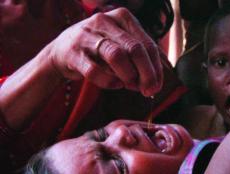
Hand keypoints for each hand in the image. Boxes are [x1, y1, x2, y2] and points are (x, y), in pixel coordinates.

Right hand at [48, 8, 162, 95]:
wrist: (62, 50)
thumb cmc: (100, 50)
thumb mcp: (122, 46)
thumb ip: (140, 59)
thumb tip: (155, 82)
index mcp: (123, 18)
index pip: (148, 44)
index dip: (155, 69)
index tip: (157, 86)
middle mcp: (105, 21)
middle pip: (135, 49)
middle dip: (146, 74)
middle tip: (148, 91)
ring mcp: (87, 35)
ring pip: (116, 56)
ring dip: (128, 76)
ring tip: (129, 85)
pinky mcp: (73, 53)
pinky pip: (95, 71)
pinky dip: (108, 82)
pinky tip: (114, 85)